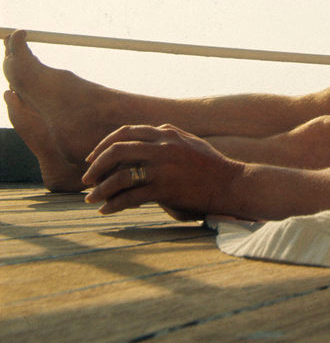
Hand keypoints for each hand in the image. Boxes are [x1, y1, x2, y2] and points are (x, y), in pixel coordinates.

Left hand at [81, 124, 242, 218]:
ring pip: (120, 175)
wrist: (230, 183)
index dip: (105, 144)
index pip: (127, 132)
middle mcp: (163, 146)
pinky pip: (130, 197)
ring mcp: (163, 167)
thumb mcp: (189, 143)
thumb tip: (143, 139)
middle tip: (86, 179)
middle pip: (117, 149)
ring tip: (90, 199)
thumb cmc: (210, 166)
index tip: (92, 158)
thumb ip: (167, 138)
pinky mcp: (165, 188)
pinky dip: (114, 205)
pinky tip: (106, 211)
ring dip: (100, 189)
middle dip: (96, 164)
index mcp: (167, 133)